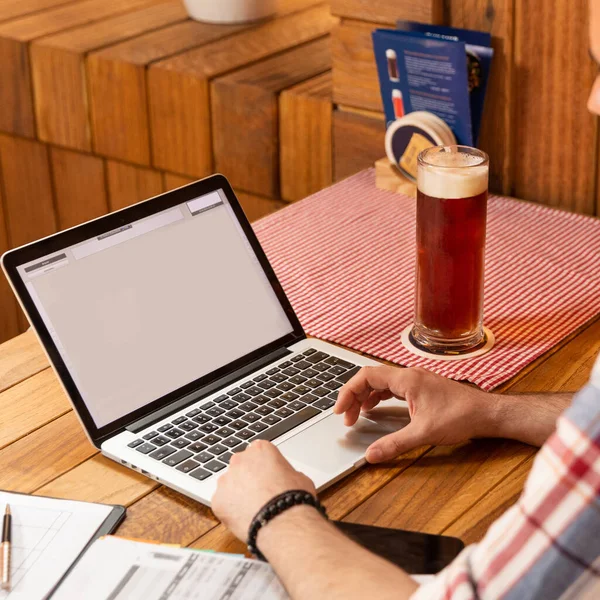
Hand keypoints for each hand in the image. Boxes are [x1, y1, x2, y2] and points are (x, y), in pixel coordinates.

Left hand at [212, 440, 315, 540]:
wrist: (283, 522)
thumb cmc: (293, 498)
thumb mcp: (298, 476)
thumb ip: (285, 472)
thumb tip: (284, 479)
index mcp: (260, 449)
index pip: (257, 453)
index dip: (264, 467)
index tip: (267, 477)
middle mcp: (240, 460)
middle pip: (240, 466)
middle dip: (247, 478)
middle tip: (259, 493)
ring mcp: (226, 480)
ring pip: (229, 485)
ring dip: (237, 494)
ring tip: (252, 509)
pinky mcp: (217, 500)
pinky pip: (222, 503)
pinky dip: (230, 510)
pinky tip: (244, 518)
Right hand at [334, 366, 497, 462]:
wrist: (487, 413)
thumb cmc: (461, 416)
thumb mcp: (424, 434)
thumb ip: (395, 444)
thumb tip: (371, 455)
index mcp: (406, 379)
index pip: (366, 376)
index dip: (348, 392)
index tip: (339, 411)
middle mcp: (408, 375)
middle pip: (370, 378)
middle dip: (354, 397)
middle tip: (346, 418)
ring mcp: (415, 381)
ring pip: (380, 382)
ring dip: (365, 397)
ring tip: (357, 415)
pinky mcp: (421, 388)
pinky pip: (391, 388)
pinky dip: (378, 397)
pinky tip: (376, 410)